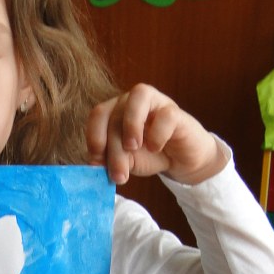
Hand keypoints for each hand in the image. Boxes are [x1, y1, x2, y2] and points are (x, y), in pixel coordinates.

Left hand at [86, 84, 223, 186]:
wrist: (180, 161)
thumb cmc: (149, 155)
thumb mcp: (125, 161)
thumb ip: (109, 159)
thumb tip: (93, 164)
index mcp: (115, 110)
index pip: (98, 114)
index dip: (94, 136)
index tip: (97, 161)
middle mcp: (132, 100)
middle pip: (115, 114)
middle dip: (114, 148)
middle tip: (118, 175)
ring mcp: (156, 101)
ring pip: (138, 98)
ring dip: (131, 124)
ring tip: (132, 148)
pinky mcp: (176, 112)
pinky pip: (165, 115)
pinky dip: (157, 134)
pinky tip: (155, 148)